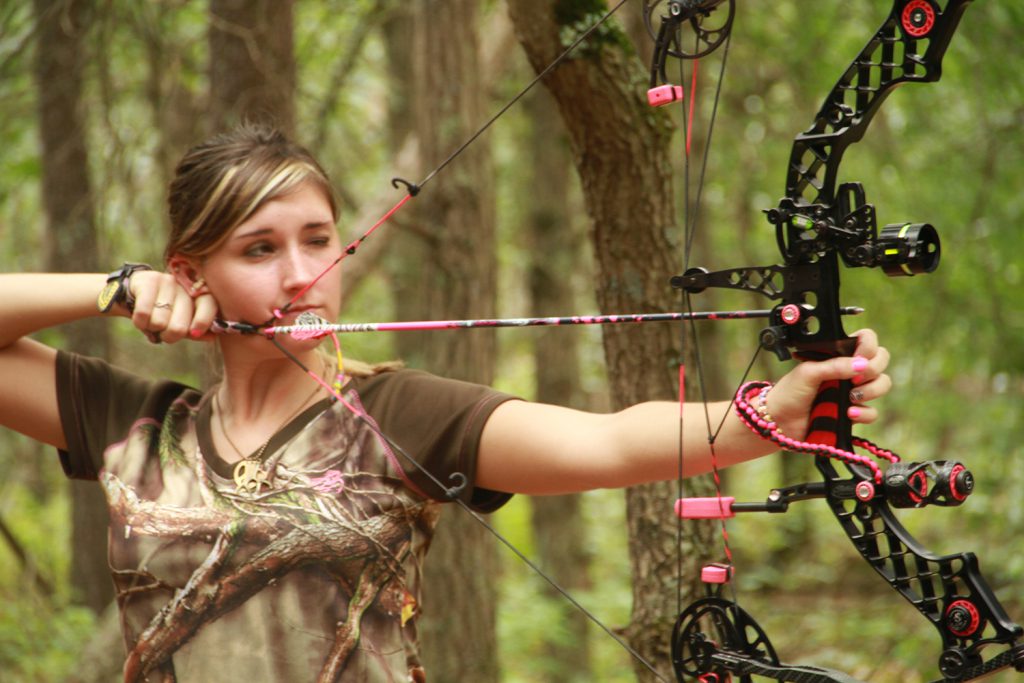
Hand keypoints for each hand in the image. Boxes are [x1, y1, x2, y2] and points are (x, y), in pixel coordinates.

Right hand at [127, 270, 217, 343]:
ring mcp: (167, 281)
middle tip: (162, 334)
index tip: (193, 333)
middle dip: (168, 336)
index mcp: (197, 296)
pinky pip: (144, 314)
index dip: (203, 321)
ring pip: (160, 322)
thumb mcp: (178, 321)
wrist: (129, 294)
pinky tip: (139, 318)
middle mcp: (185, 286)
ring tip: (150, 320)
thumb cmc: (159, 311)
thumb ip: (195, 331)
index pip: (209, 305)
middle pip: (180, 325)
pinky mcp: (148, 281)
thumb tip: (213, 337)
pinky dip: (140, 323)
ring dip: (151, 328)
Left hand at [766, 329, 891, 437]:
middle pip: (880, 361)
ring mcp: (852, 392)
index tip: (858, 358)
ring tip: (851, 397)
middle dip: (874, 368)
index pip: (866, 340)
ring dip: (871, 390)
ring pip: (882, 385)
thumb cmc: (789, 393)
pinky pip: (872, 412)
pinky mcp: (852, 413)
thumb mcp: (808, 372)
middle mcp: (848, 371)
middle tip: (857, 378)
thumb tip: (861, 364)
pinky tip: (848, 413)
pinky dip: (864, 413)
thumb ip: (834, 366)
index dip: (868, 346)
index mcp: (837, 355)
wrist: (779, 422)